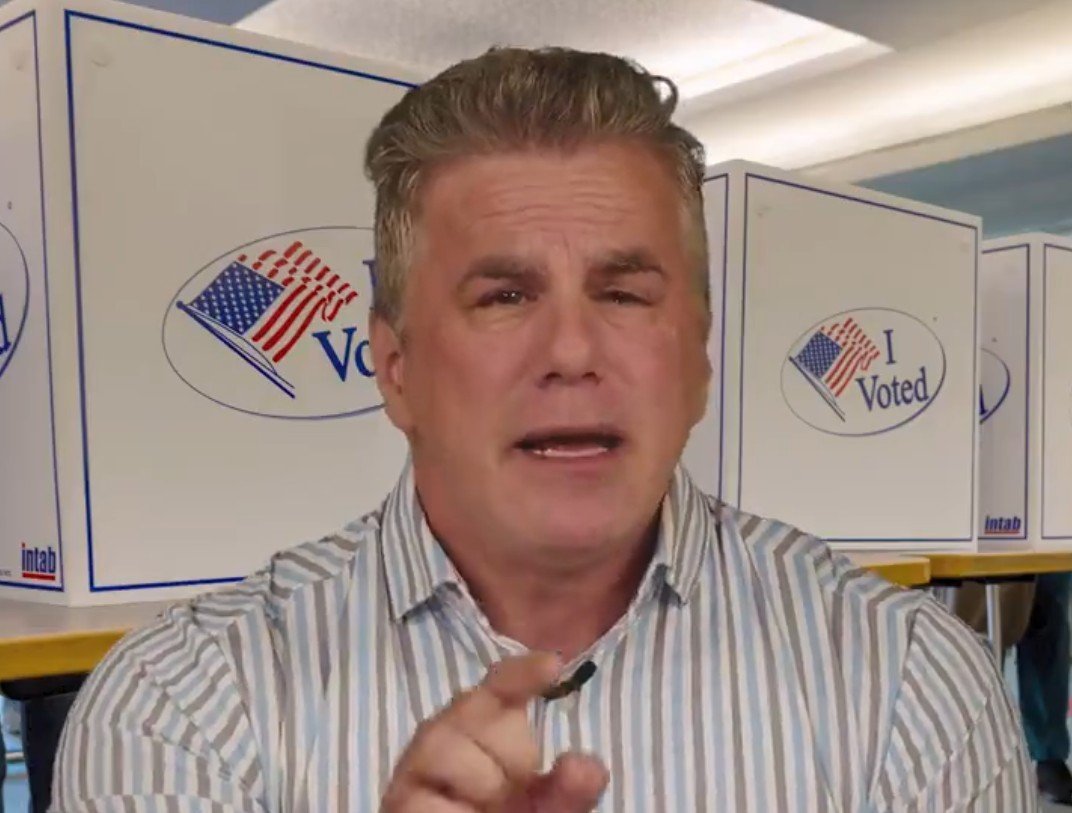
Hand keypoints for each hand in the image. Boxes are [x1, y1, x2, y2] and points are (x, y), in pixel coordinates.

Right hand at [381, 652, 608, 811]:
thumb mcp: (544, 810)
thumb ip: (568, 791)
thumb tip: (591, 765)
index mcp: (485, 728)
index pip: (500, 686)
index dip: (522, 673)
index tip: (552, 665)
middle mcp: (446, 736)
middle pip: (476, 708)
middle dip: (510, 754)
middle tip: (511, 793)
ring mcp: (415, 767)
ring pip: (447, 747)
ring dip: (481, 786)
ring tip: (482, 811)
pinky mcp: (398, 800)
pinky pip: (426, 798)